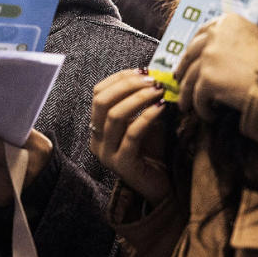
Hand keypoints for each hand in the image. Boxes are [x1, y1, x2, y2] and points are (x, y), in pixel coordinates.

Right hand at [90, 69, 169, 203]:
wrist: (160, 185)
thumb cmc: (153, 151)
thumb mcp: (145, 121)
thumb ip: (143, 101)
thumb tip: (154, 74)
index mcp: (97, 126)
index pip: (98, 93)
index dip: (120, 78)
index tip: (143, 70)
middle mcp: (96, 139)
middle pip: (102, 101)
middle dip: (128, 85)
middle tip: (152, 79)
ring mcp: (106, 153)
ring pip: (115, 115)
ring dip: (139, 98)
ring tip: (159, 90)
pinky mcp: (121, 164)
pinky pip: (132, 134)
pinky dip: (146, 116)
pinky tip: (161, 107)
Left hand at [175, 14, 257, 119]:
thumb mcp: (254, 39)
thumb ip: (232, 40)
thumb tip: (210, 51)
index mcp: (227, 22)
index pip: (201, 33)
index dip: (193, 49)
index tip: (188, 60)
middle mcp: (215, 34)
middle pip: (190, 54)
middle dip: (183, 69)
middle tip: (179, 81)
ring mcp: (210, 56)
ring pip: (190, 77)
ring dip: (187, 93)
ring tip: (187, 105)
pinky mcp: (208, 78)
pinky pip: (198, 96)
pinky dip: (202, 108)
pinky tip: (209, 115)